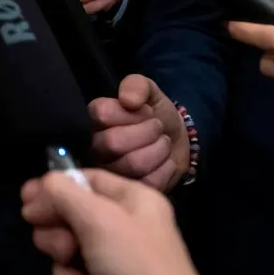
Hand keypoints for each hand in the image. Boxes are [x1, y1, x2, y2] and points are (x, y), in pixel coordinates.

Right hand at [21, 169, 218, 274]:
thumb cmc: (137, 267)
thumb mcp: (101, 220)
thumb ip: (64, 194)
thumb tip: (40, 185)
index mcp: (131, 200)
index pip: (84, 179)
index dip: (54, 187)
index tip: (25, 200)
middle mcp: (121, 228)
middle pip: (68, 218)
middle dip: (59, 236)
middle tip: (66, 250)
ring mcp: (112, 263)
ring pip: (64, 254)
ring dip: (68, 272)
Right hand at [89, 74, 188, 191]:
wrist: (177, 139)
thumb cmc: (156, 113)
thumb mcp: (150, 91)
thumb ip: (137, 85)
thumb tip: (128, 100)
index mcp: (97, 118)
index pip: (102, 114)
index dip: (131, 114)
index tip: (145, 111)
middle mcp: (97, 146)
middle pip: (114, 142)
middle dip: (147, 132)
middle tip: (158, 127)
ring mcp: (111, 171)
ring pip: (132, 164)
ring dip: (159, 150)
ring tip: (163, 143)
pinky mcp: (131, 188)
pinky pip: (148, 182)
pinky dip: (166, 169)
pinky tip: (166, 162)